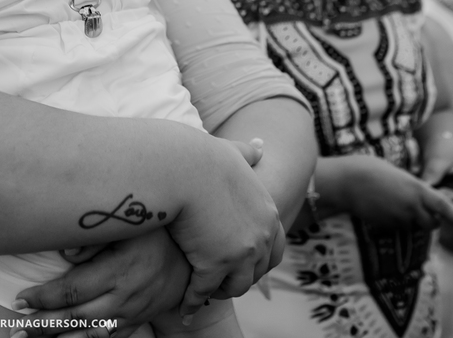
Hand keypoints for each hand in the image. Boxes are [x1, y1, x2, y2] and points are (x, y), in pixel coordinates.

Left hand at [14, 229, 190, 337]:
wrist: (190, 259)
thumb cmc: (155, 234)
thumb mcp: (129, 226)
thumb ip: (95, 237)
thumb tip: (66, 253)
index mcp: (119, 271)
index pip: (73, 291)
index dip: (44, 298)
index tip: (20, 300)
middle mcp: (124, 298)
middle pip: (76, 318)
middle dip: (42, 325)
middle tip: (15, 329)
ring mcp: (130, 314)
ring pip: (89, 335)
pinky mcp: (135, 323)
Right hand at [167, 138, 284, 320]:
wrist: (178, 167)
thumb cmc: (198, 155)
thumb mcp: (230, 152)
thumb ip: (247, 153)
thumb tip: (261, 145)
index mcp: (267, 210)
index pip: (274, 247)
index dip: (257, 257)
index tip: (238, 260)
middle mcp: (261, 234)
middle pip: (256, 270)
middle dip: (239, 277)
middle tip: (218, 280)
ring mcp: (241, 252)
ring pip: (234, 286)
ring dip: (218, 291)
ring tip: (201, 292)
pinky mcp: (215, 265)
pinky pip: (202, 292)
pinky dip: (192, 302)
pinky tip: (183, 307)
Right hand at [329, 154, 452, 232]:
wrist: (345, 182)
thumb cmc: (369, 169)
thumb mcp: (399, 174)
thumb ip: (414, 188)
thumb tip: (420, 199)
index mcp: (417, 190)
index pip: (445, 208)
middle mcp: (411, 207)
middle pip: (432, 222)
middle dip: (432, 219)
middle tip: (422, 206)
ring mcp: (398, 219)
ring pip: (414, 226)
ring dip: (412, 219)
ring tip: (394, 201)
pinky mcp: (387, 227)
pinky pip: (399, 227)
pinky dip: (396, 221)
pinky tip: (383, 206)